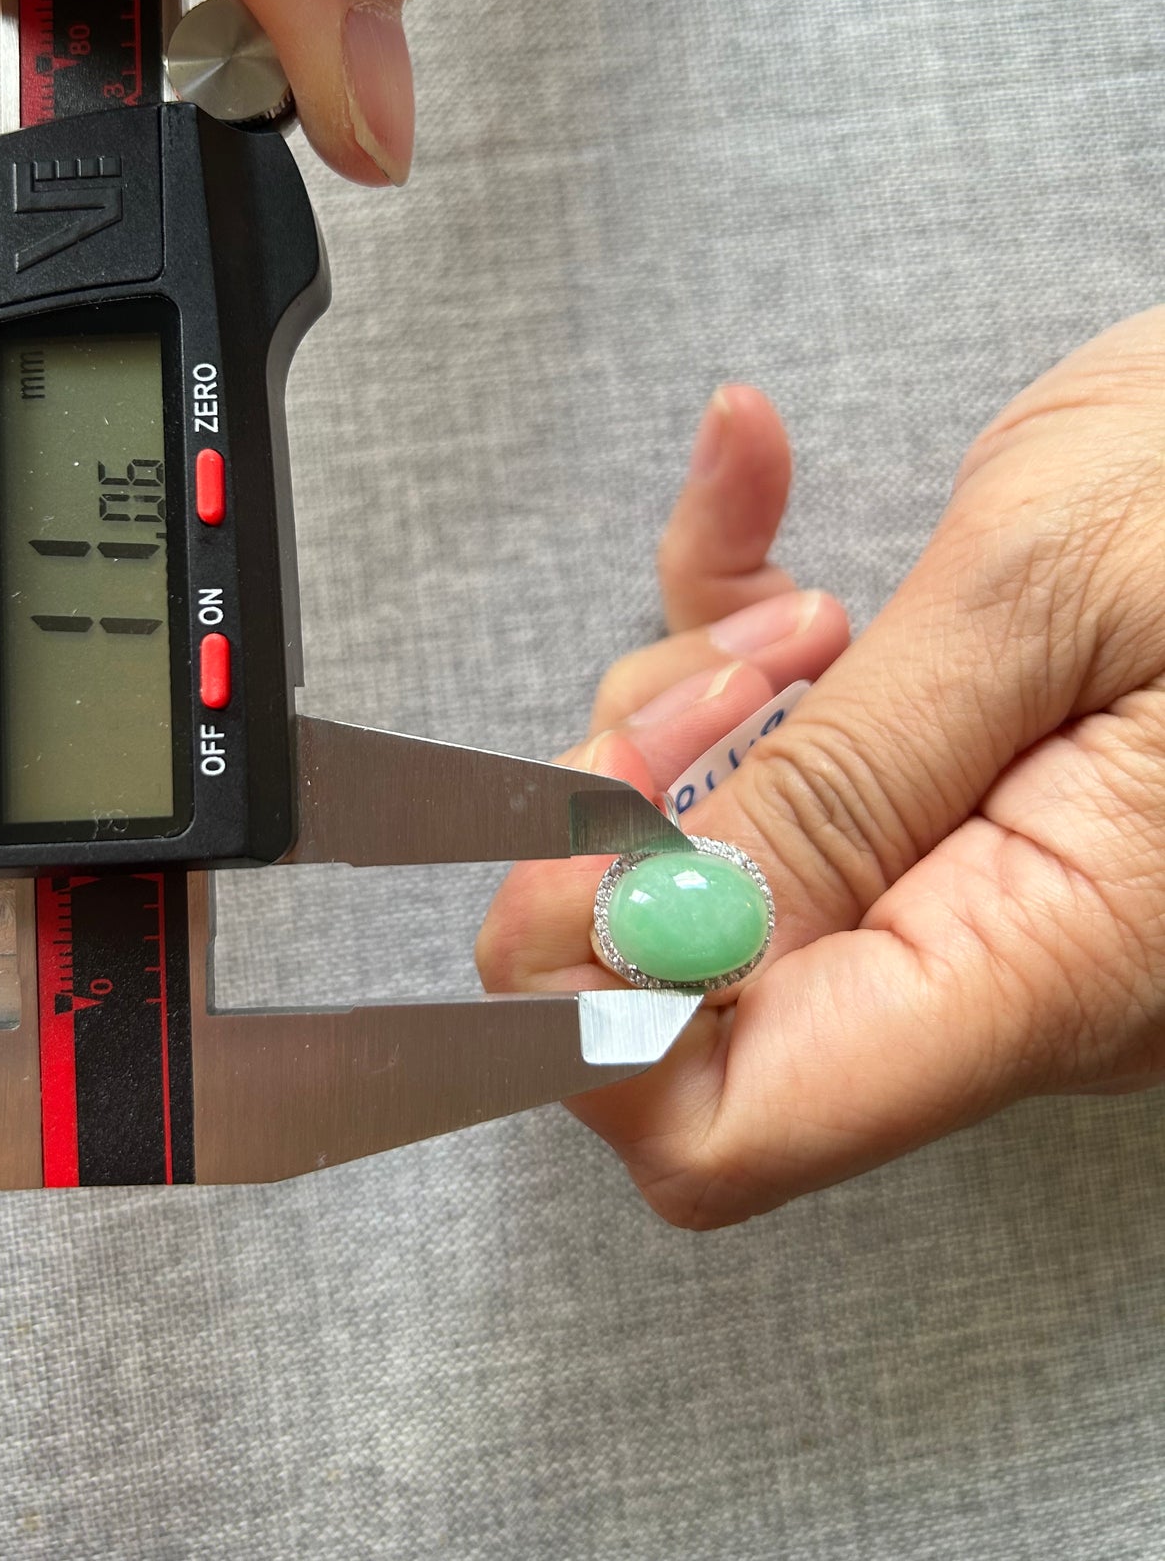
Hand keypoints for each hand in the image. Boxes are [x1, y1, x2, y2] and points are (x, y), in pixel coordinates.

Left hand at [477, 312, 1164, 1226]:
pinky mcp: (964, 804)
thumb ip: (844, 781)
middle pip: (691, 988)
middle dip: (636, 817)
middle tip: (714, 669)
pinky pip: (788, 760)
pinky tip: (752, 481)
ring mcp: (981, 890)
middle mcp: (1002, 965)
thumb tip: (638, 943)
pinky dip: (734, 631)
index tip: (555, 846)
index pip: (724, 1124)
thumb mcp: (1051, 595)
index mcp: (1044, 959)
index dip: (584, 1010)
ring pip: (719, 863)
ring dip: (695, 708)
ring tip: (808, 591)